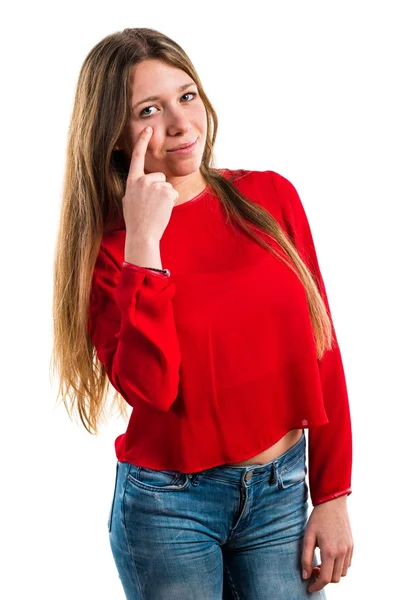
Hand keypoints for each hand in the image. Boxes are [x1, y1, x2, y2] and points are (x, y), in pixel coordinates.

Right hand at [122, 126, 178, 242]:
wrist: (142, 234)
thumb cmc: (135, 220)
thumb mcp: (129, 200)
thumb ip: (136, 187)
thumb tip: (141, 183)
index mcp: (132, 181)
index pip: (137, 157)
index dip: (142, 141)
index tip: (148, 129)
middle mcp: (143, 180)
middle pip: (159, 176)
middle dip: (159, 188)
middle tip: (151, 205)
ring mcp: (155, 186)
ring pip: (167, 186)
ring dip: (165, 197)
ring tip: (155, 209)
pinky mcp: (166, 192)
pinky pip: (173, 193)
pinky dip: (170, 202)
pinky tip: (162, 210)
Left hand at [301, 495, 353, 592]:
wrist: (332, 503)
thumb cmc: (318, 519)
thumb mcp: (308, 537)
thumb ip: (305, 558)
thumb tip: (305, 576)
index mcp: (329, 551)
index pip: (324, 578)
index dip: (316, 586)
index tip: (309, 587)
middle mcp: (341, 552)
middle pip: (334, 578)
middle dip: (323, 579)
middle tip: (313, 570)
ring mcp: (348, 549)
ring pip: (342, 573)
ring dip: (332, 573)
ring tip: (321, 563)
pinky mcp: (352, 545)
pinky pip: (348, 564)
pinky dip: (339, 566)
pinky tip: (330, 557)